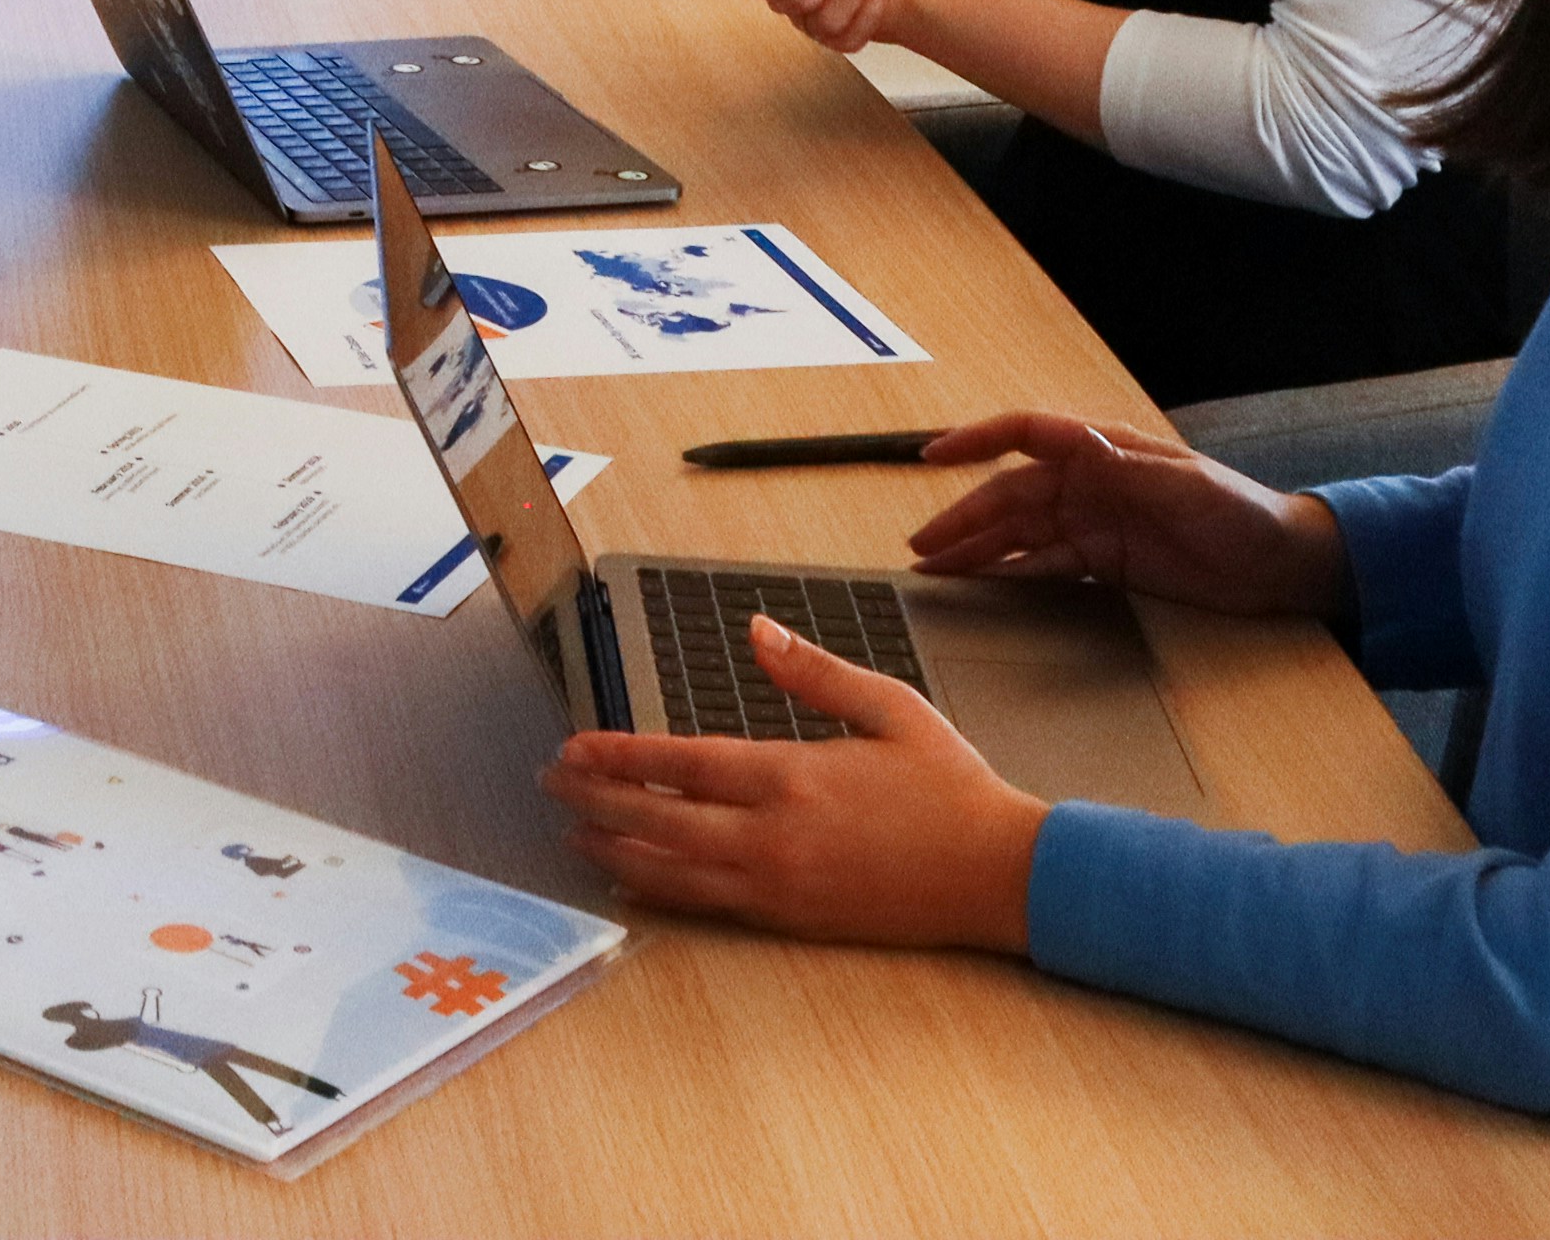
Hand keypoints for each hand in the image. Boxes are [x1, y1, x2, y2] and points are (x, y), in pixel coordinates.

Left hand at [543, 619, 1044, 947]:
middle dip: (596, 798)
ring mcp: (780, 884)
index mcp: (793, 774)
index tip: (574, 745)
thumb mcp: (888, 707)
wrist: (999, 874)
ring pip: (673, 869)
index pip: (680, 763)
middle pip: (658, 818)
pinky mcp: (792, 919)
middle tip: (550, 782)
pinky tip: (631, 876)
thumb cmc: (951, 789)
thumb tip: (758, 629)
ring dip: (614, 846)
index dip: (619, 755)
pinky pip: (708, 904)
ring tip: (570, 829)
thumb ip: (814, 671)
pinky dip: (659, 889)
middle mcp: (774, 834)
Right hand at [902, 412, 1351, 618]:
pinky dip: (1011, 575)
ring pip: (1020, 534)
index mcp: (1104, 451)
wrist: (1283, 566)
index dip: (975, 440)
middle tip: (921, 548)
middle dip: (963, 517)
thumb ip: (1130, 468)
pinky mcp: (1105, 563)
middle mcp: (1090, 483)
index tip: (931, 455)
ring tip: (935, 571)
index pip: (1025, 434)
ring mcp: (1094, 524)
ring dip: (977, 550)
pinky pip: (1045, 566)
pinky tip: (983, 587)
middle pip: (1010, 495)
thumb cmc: (1242, 514)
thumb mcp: (1188, 486)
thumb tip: (1077, 439)